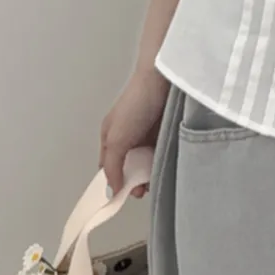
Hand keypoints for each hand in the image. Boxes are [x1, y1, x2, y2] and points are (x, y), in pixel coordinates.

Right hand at [99, 66, 169, 196]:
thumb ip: (112, 166)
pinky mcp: (165, 130)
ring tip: (155, 181)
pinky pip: (162, 152)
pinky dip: (162, 161)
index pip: (108, 166)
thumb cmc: (136, 106)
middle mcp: (129, 135)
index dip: (114, 182)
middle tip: (143, 190)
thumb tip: (113, 190)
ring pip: (147, 161)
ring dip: (149, 173)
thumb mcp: (116, 138)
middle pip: (129, 165)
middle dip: (134, 180)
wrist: (163, 79)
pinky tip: (166, 168)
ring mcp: (148, 133)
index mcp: (111, 135)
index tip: (124, 195)